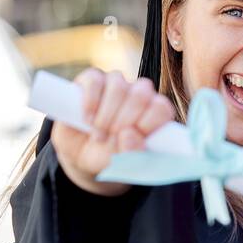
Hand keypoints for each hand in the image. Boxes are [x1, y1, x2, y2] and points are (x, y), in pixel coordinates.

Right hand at [52, 68, 174, 195]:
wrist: (80, 154)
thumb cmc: (109, 157)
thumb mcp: (123, 163)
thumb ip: (132, 153)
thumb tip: (129, 133)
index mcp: (154, 113)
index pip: (161, 107)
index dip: (147, 123)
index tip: (131, 139)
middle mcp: (138, 94)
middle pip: (141, 94)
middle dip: (124, 121)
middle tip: (111, 139)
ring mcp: (116, 83)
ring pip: (118, 86)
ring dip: (106, 115)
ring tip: (98, 135)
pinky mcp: (92, 79)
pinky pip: (95, 80)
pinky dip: (90, 102)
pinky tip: (87, 119)